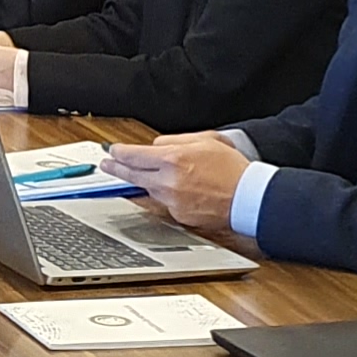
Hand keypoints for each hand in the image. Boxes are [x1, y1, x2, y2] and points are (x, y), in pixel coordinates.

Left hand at [103, 131, 249, 233]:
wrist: (249, 198)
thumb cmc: (233, 168)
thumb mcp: (206, 140)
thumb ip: (176, 140)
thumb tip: (155, 146)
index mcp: (174, 160)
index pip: (134, 155)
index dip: (119, 153)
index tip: (112, 151)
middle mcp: (169, 182)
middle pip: (132, 175)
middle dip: (116, 169)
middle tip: (107, 165)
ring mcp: (172, 201)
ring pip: (149, 189)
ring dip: (144, 181)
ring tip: (145, 175)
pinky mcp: (179, 215)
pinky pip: (166, 201)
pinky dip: (168, 194)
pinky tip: (181, 189)